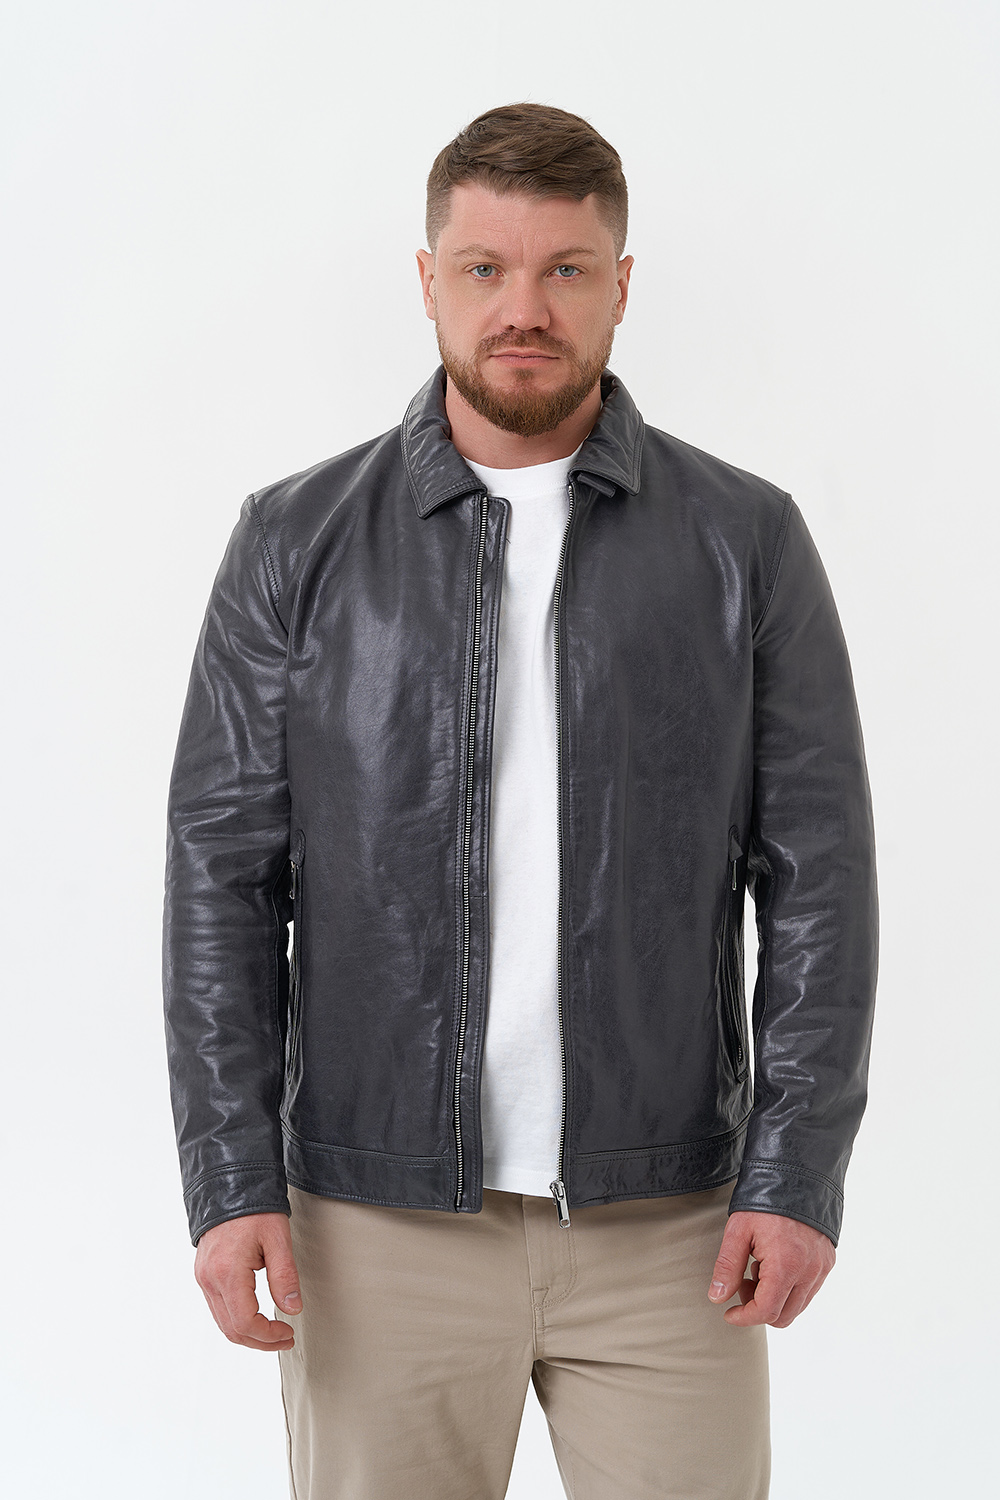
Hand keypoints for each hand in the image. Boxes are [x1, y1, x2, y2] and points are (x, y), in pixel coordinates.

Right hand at [194, 1211, 301, 1350]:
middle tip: (284, 1339)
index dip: (268, 1335)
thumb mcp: (278, 1239)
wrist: (230, 1184)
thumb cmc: (255, 1208)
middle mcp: (209, 1279)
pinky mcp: (204, 1273)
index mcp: (227, 1272)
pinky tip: (256, 1317)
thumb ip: (285, 1276)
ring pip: (222, 1323)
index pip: (245, 1322)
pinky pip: (217, 1308)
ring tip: (273, 1332)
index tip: (287, 1333)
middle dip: (259, 1341)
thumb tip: (292, 1309)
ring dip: (248, 1334)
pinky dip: (236, 1320)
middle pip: (231, 1329)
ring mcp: (203, 1277)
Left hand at [707, 1210, 835, 1328]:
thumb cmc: (763, 1202)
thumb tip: (717, 1298)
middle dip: (758, 1308)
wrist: (795, 1175)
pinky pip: (808, 1291)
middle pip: (783, 1316)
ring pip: (797, 1307)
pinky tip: (775, 1264)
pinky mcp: (827, 1262)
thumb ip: (727, 1267)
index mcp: (785, 1265)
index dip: (744, 1318)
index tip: (728, 1312)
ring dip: (774, 1299)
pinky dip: (789, 1288)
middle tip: (743, 1283)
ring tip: (758, 1269)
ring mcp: (821, 1268)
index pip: (766, 1311)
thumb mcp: (738, 1231)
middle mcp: (809, 1271)